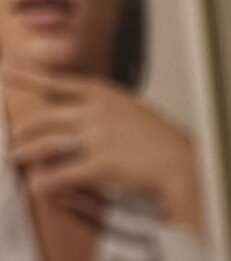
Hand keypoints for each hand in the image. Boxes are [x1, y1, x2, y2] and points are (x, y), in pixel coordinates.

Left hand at [2, 62, 204, 236]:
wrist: (184, 164)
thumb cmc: (163, 143)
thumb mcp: (133, 111)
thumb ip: (104, 108)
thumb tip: (81, 111)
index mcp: (103, 93)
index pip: (56, 83)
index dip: (28, 78)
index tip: (6, 72)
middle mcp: (95, 109)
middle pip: (44, 117)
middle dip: (24, 130)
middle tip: (13, 140)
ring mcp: (97, 135)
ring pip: (47, 144)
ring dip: (27, 154)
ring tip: (16, 160)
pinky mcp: (101, 163)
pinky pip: (62, 173)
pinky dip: (47, 182)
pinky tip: (38, 188)